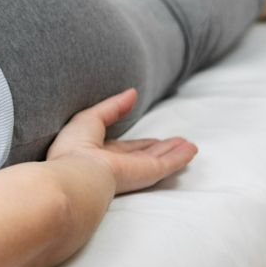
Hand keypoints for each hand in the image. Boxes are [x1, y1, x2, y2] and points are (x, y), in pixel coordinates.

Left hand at [45, 88, 197, 194]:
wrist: (76, 174)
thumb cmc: (74, 147)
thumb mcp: (90, 118)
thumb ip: (113, 107)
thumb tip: (133, 92)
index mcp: (101, 154)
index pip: (125, 148)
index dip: (140, 143)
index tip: (153, 139)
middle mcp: (119, 165)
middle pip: (145, 156)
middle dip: (161, 149)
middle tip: (178, 143)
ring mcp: (134, 170)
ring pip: (159, 160)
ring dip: (175, 152)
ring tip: (190, 146)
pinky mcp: (147, 173)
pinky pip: (168, 164)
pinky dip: (180, 157)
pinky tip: (191, 150)